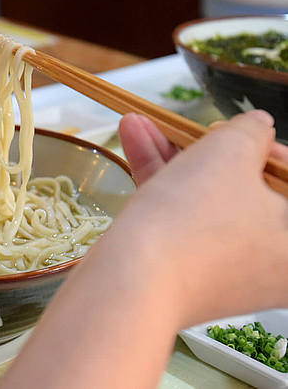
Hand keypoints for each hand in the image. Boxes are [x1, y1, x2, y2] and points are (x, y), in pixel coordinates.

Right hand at [0, 110, 287, 388]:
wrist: (130, 282)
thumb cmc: (194, 216)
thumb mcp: (229, 152)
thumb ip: (252, 131)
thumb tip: (258, 129)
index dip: (269, 150)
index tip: (239, 135)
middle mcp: (275, 265)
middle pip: (248, 191)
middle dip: (208, 148)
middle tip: (192, 130)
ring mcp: (228, 273)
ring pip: (207, 201)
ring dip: (172, 158)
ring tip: (138, 123)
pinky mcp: (189, 274)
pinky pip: (185, 222)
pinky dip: (161, 185)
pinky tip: (133, 143)